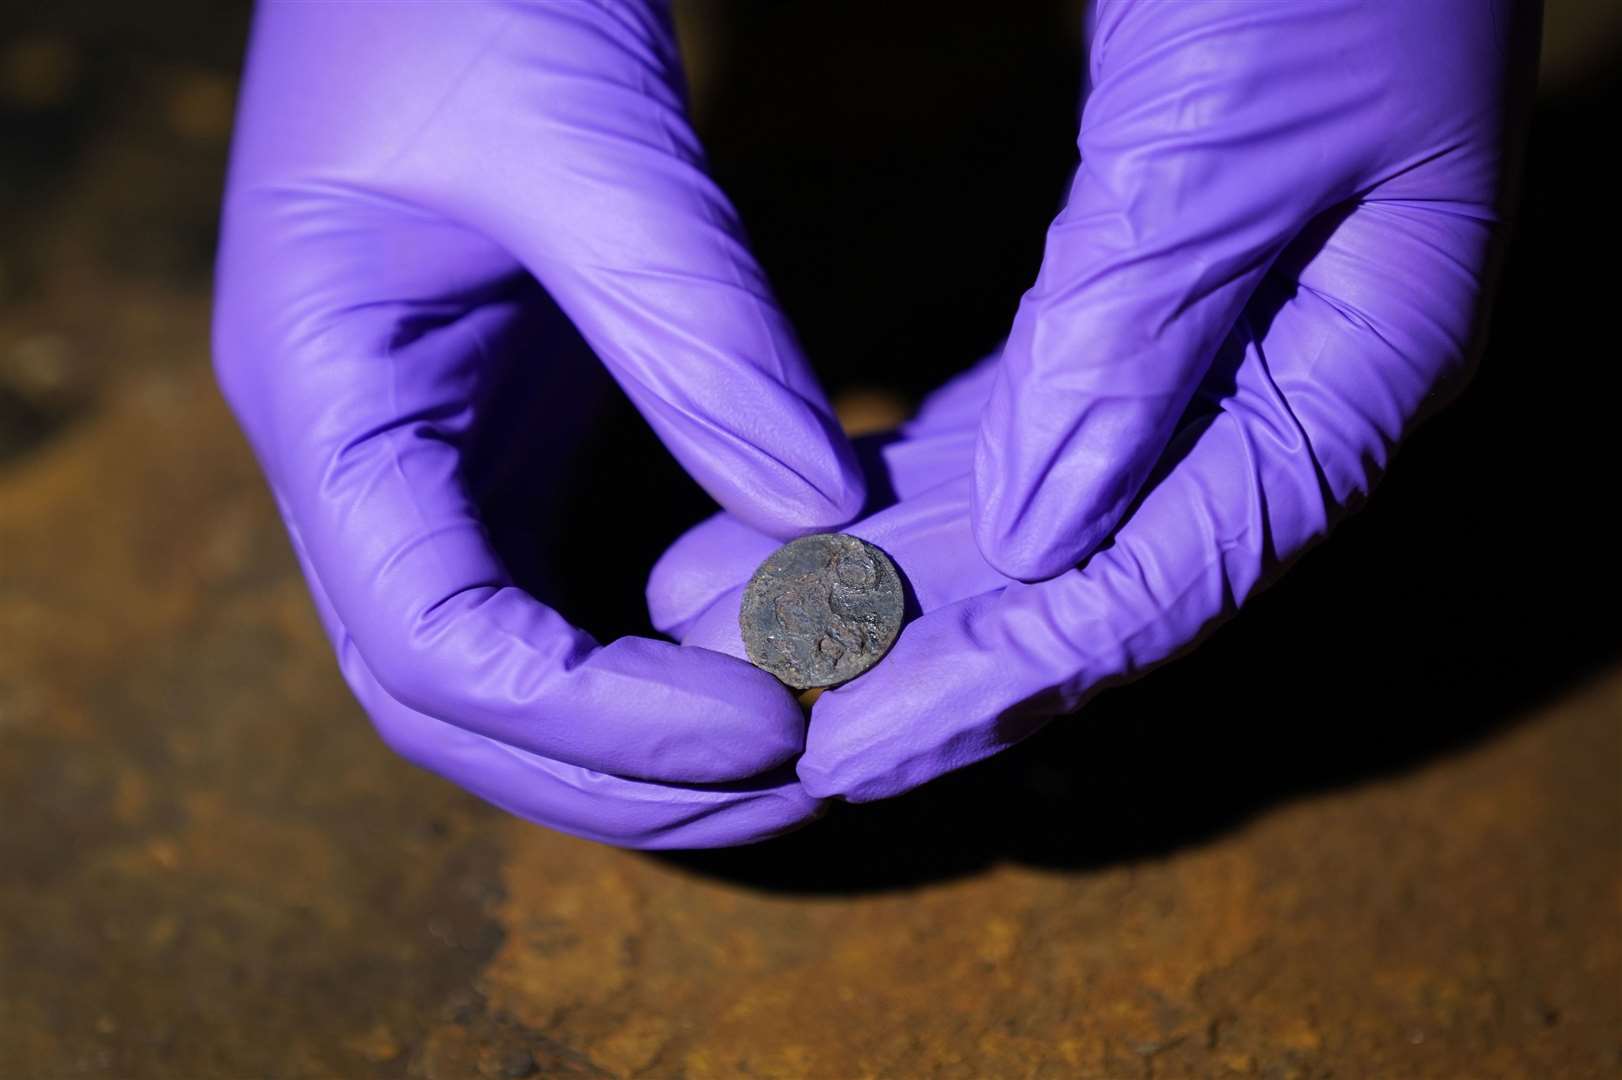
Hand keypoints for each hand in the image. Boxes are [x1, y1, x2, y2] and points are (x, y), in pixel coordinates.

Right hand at [212, 2, 862, 846]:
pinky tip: (774, 654)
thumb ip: (695, 332)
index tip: (770, 721)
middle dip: (621, 776)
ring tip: (806, 751)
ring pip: (509, 676)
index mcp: (324, 402)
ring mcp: (432, 465)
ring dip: (645, 746)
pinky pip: (568, 597)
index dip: (599, 720)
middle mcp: (363, 466)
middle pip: (455, 706)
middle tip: (805, 778)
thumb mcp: (587, 144)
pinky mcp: (508, 446)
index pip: (431, 642)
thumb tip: (823, 517)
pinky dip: (662, 659)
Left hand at [648, 0, 1533, 801]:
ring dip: (889, 562)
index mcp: (1361, 364)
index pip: (1163, 580)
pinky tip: (824, 512)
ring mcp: (1224, 334)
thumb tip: (1040, 540)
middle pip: (1090, 570)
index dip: (1000, 683)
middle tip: (740, 680)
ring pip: (1043, 500)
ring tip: (727, 599)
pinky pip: (1028, 414)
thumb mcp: (1229, 123)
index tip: (846, 757)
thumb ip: (1140, 330)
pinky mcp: (1149, 279)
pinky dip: (921, 466)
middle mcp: (1293, 376)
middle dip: (911, 639)